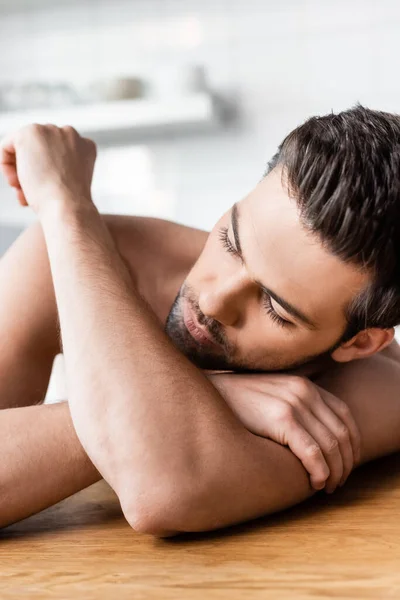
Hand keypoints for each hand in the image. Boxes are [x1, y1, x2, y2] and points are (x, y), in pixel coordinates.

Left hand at [0, 124, 96, 214]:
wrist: (67, 206)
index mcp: (85, 146)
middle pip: (40, 149)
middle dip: (33, 171)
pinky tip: (16, 182)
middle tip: (31, 193)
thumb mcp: (70, 182)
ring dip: (21, 171)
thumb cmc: (69, 203)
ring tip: (24, 192)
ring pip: (24, 149)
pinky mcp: (30, 132)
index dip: (47, 173)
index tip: (44, 189)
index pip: (58, 154)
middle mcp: (70, 134)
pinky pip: (7, 146)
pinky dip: (6, 166)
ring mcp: (50, 130)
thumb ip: (60, 168)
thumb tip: (40, 167)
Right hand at [208, 372, 360, 492]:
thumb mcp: (273, 397)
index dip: (352, 444)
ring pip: (330, 446)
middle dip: (345, 463)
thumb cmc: (239, 403)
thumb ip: (295, 408)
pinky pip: (312, 452)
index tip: (347, 463)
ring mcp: (294, 403)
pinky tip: (315, 482)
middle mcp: (304, 390)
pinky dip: (320, 471)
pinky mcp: (281, 418)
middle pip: (341, 433)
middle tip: (338, 483)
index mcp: (305, 385)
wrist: (211, 394)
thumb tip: (314, 439)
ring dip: (335, 471)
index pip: (345, 415)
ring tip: (327, 487)